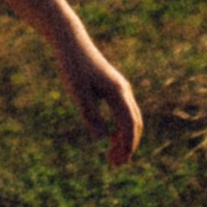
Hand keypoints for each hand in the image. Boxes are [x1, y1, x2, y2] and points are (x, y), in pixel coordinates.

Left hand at [55, 28, 142, 166]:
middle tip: (116, 164)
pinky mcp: (114, 88)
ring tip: (112, 157)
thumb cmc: (73, 66)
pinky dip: (121, 129)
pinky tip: (109, 138)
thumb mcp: (78, 92)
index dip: (127, 145)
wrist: (72, 42)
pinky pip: (124, 113)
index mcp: (118, 92)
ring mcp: (121, 89)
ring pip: (131, 119)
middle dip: (128, 146)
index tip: (120, 162)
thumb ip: (90, 114)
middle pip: (134, 124)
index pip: (129, 124)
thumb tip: (101, 139)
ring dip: (125, 139)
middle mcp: (124, 91)